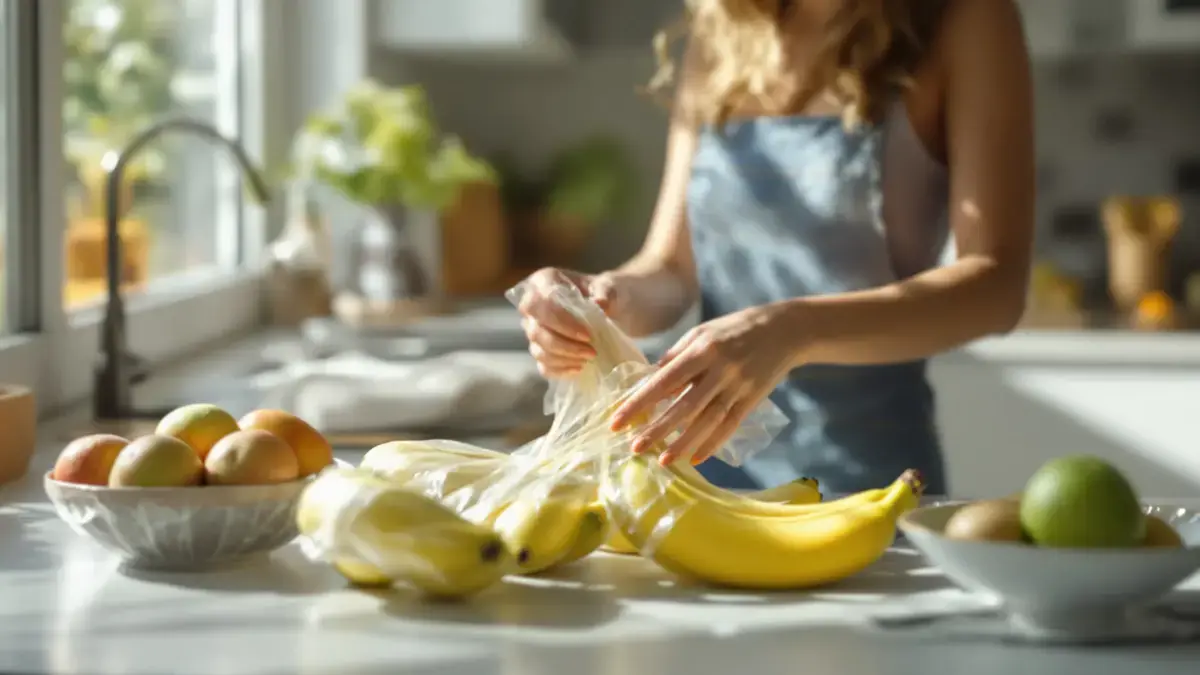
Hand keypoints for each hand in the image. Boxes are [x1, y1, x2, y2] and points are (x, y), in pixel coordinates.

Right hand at [517, 267, 628, 377]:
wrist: (614, 307)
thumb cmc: (608, 293)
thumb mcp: (611, 288)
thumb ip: (605, 293)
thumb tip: (599, 304)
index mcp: (544, 282)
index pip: (538, 302)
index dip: (559, 321)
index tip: (587, 334)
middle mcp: (534, 306)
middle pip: (535, 330)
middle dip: (563, 344)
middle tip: (591, 351)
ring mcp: (536, 330)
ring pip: (538, 350)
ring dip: (564, 359)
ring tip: (589, 358)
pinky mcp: (544, 350)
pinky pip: (543, 366)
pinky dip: (561, 370)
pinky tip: (580, 368)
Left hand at [609, 303, 800, 465]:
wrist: (785, 330)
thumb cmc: (734, 328)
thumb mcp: (702, 332)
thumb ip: (676, 356)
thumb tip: (650, 380)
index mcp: (702, 349)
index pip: (663, 381)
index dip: (639, 403)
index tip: (617, 421)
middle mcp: (720, 370)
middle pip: (684, 406)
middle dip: (657, 429)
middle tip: (634, 448)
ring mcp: (738, 386)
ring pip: (707, 421)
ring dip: (684, 443)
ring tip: (663, 461)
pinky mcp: (752, 399)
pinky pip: (730, 426)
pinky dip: (712, 444)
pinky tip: (695, 459)